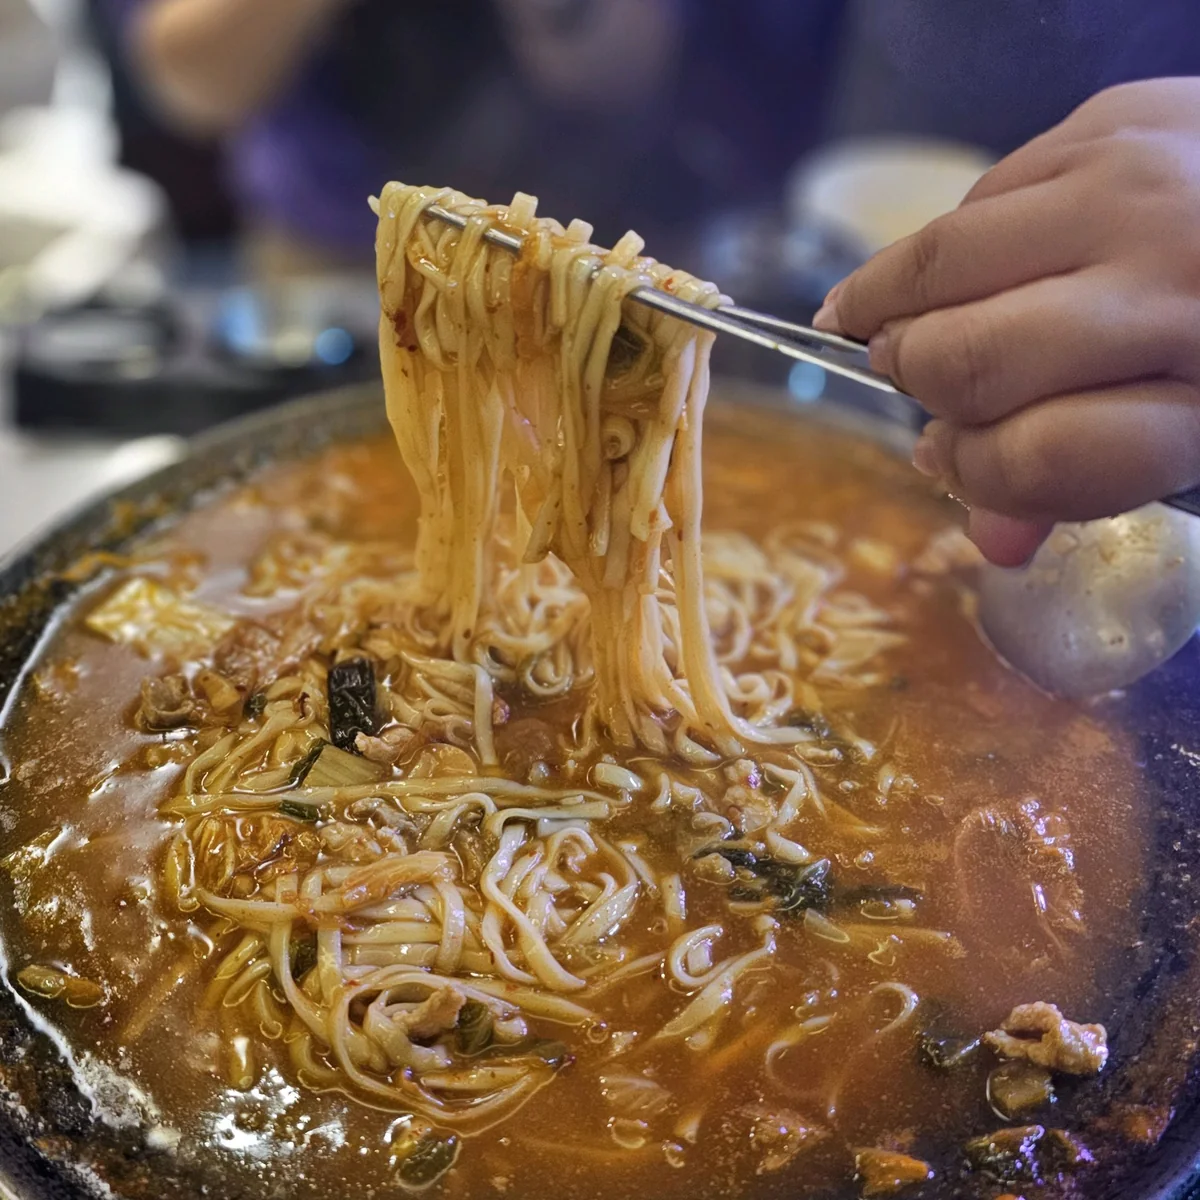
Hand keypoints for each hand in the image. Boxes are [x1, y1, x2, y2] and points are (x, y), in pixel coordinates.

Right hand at [813, 79, 1199, 564]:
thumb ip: (1091, 484)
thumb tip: (991, 543)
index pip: (1034, 458)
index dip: (970, 473)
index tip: (943, 456)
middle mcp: (1173, 287)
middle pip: (972, 362)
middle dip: (914, 380)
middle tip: (902, 375)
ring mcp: (1139, 191)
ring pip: (944, 265)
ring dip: (889, 302)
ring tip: (880, 318)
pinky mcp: (1117, 117)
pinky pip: (981, 192)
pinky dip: (957, 241)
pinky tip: (966, 260)